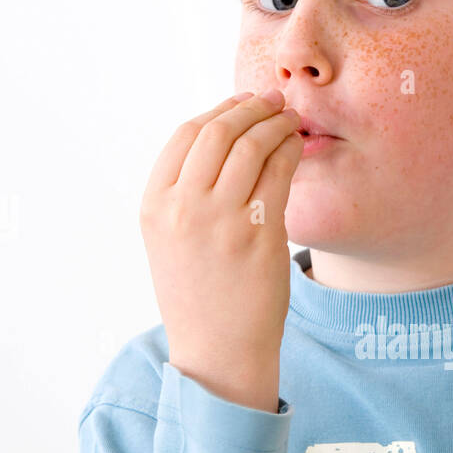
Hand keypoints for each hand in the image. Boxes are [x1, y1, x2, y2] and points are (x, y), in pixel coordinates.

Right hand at [140, 91, 303, 407]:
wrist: (217, 350)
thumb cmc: (199, 295)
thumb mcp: (170, 240)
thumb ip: (186, 193)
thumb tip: (224, 137)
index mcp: (155, 205)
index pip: (185, 136)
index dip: (218, 111)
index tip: (242, 104)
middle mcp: (183, 208)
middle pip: (219, 132)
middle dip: (250, 108)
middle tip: (273, 102)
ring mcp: (221, 221)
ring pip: (251, 146)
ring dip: (275, 124)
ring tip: (289, 120)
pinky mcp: (260, 235)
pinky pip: (278, 174)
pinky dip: (290, 151)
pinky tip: (297, 148)